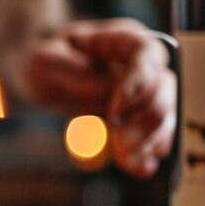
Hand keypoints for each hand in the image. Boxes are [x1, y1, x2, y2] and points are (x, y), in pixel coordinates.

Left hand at [16, 19, 175, 178]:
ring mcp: (145, 92)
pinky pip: (154, 137)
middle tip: (122, 144)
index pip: (147, 53)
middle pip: (164, 88)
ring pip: (165, 116)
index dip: (139, 82)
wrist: (39, 76)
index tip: (116, 110)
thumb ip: (79, 77)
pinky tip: (139, 168)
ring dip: (151, 141)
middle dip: (147, 119)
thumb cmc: (41, 61)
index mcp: (122, 38)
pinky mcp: (139, 119)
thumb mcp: (45, 63)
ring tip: (128, 161)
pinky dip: (148, 154)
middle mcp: (142, 64)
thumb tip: (115, 99)